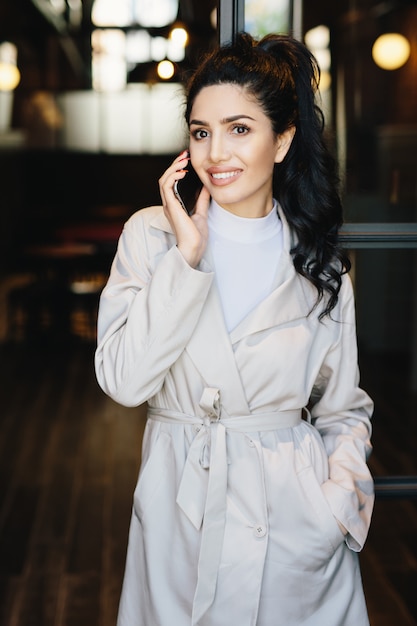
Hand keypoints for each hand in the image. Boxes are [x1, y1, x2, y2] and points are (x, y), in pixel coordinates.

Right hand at [159, 151, 209, 267]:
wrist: (195, 247)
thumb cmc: (196, 235)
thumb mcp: (201, 213)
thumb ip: (202, 200)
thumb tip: (206, 187)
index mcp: (174, 206)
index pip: (171, 183)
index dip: (177, 169)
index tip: (186, 160)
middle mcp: (168, 204)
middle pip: (166, 178)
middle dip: (175, 164)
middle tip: (185, 155)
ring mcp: (168, 205)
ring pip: (164, 180)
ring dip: (173, 167)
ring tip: (184, 160)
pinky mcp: (170, 207)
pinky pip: (166, 187)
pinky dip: (173, 176)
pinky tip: (183, 172)